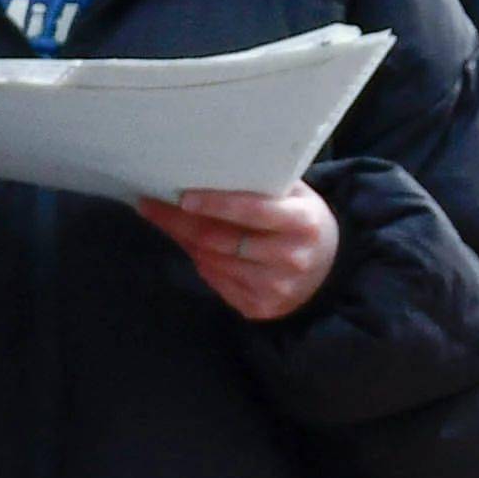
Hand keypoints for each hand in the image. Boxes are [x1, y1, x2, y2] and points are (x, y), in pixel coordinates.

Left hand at [138, 181, 335, 322]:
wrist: (329, 270)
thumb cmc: (302, 221)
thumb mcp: (296, 196)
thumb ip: (263, 184)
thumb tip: (207, 170)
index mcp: (302, 223)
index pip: (253, 211)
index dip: (216, 204)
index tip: (182, 197)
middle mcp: (290, 258)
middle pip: (221, 240)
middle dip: (180, 222)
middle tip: (149, 205)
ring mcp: (275, 288)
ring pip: (212, 261)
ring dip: (186, 241)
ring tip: (167, 220)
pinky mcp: (260, 308)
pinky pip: (216, 280)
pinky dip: (201, 262)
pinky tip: (194, 246)